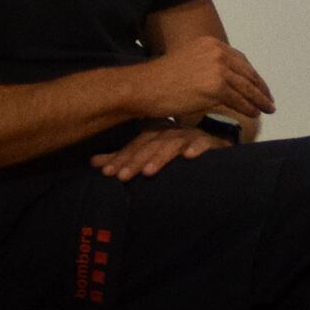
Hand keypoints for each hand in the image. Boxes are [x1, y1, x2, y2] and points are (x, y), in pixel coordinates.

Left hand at [92, 123, 225, 180]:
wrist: (215, 149)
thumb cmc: (178, 154)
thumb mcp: (149, 156)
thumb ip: (125, 159)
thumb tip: (94, 163)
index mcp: (155, 134)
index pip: (135, 146)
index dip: (120, 159)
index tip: (106, 173)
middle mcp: (171, 132)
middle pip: (150, 146)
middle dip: (135, 161)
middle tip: (123, 177)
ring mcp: (190, 136)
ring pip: (172, 145)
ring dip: (161, 158)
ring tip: (149, 172)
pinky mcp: (210, 142)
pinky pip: (204, 142)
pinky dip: (198, 148)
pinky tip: (190, 157)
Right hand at [134, 35, 274, 125]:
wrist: (144, 87)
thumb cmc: (161, 79)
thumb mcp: (189, 60)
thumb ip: (208, 64)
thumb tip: (226, 78)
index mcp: (212, 43)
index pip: (240, 60)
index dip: (252, 75)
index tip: (260, 86)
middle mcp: (218, 52)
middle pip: (247, 73)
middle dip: (260, 88)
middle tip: (269, 100)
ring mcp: (218, 69)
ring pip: (246, 88)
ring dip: (259, 100)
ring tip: (267, 109)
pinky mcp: (216, 87)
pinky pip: (239, 100)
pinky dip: (248, 108)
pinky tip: (254, 114)